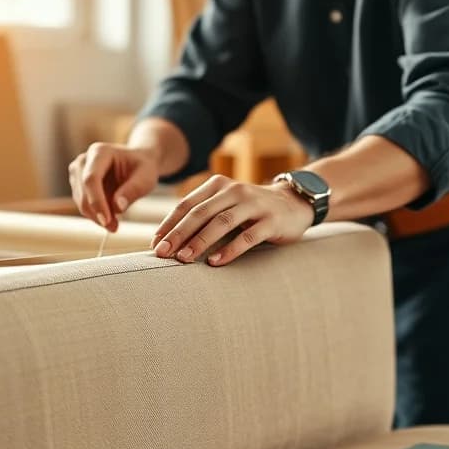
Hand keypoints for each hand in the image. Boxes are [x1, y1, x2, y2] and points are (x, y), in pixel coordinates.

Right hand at [68, 143, 160, 231]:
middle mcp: (83, 160)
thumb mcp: (146, 178)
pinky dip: (95, 215)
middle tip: (114, 228)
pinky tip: (109, 218)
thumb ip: (133, 190)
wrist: (136, 163)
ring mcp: (77, 172)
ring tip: (115, 224)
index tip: (106, 221)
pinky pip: (83, 205)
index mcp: (100, 152)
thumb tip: (117, 207)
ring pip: (80, 201)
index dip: (97, 201)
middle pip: (83, 192)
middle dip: (96, 213)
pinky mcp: (77, 185)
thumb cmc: (142, 168)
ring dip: (96, 216)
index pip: (91, 178)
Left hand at [152, 175, 313, 266]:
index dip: (169, 224)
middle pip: (201, 213)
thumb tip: (168, 241)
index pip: (187, 205)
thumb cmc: (250, 211)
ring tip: (184, 258)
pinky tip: (215, 262)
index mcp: (218, 186)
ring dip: (200, 241)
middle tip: (163, 253)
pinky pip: (248, 236)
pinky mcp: (271, 221)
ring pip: (222, 222)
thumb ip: (202, 217)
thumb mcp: (225, 206)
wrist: (293, 203)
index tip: (155, 244)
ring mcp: (254, 205)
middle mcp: (234, 191)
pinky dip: (230, 249)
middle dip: (179, 234)